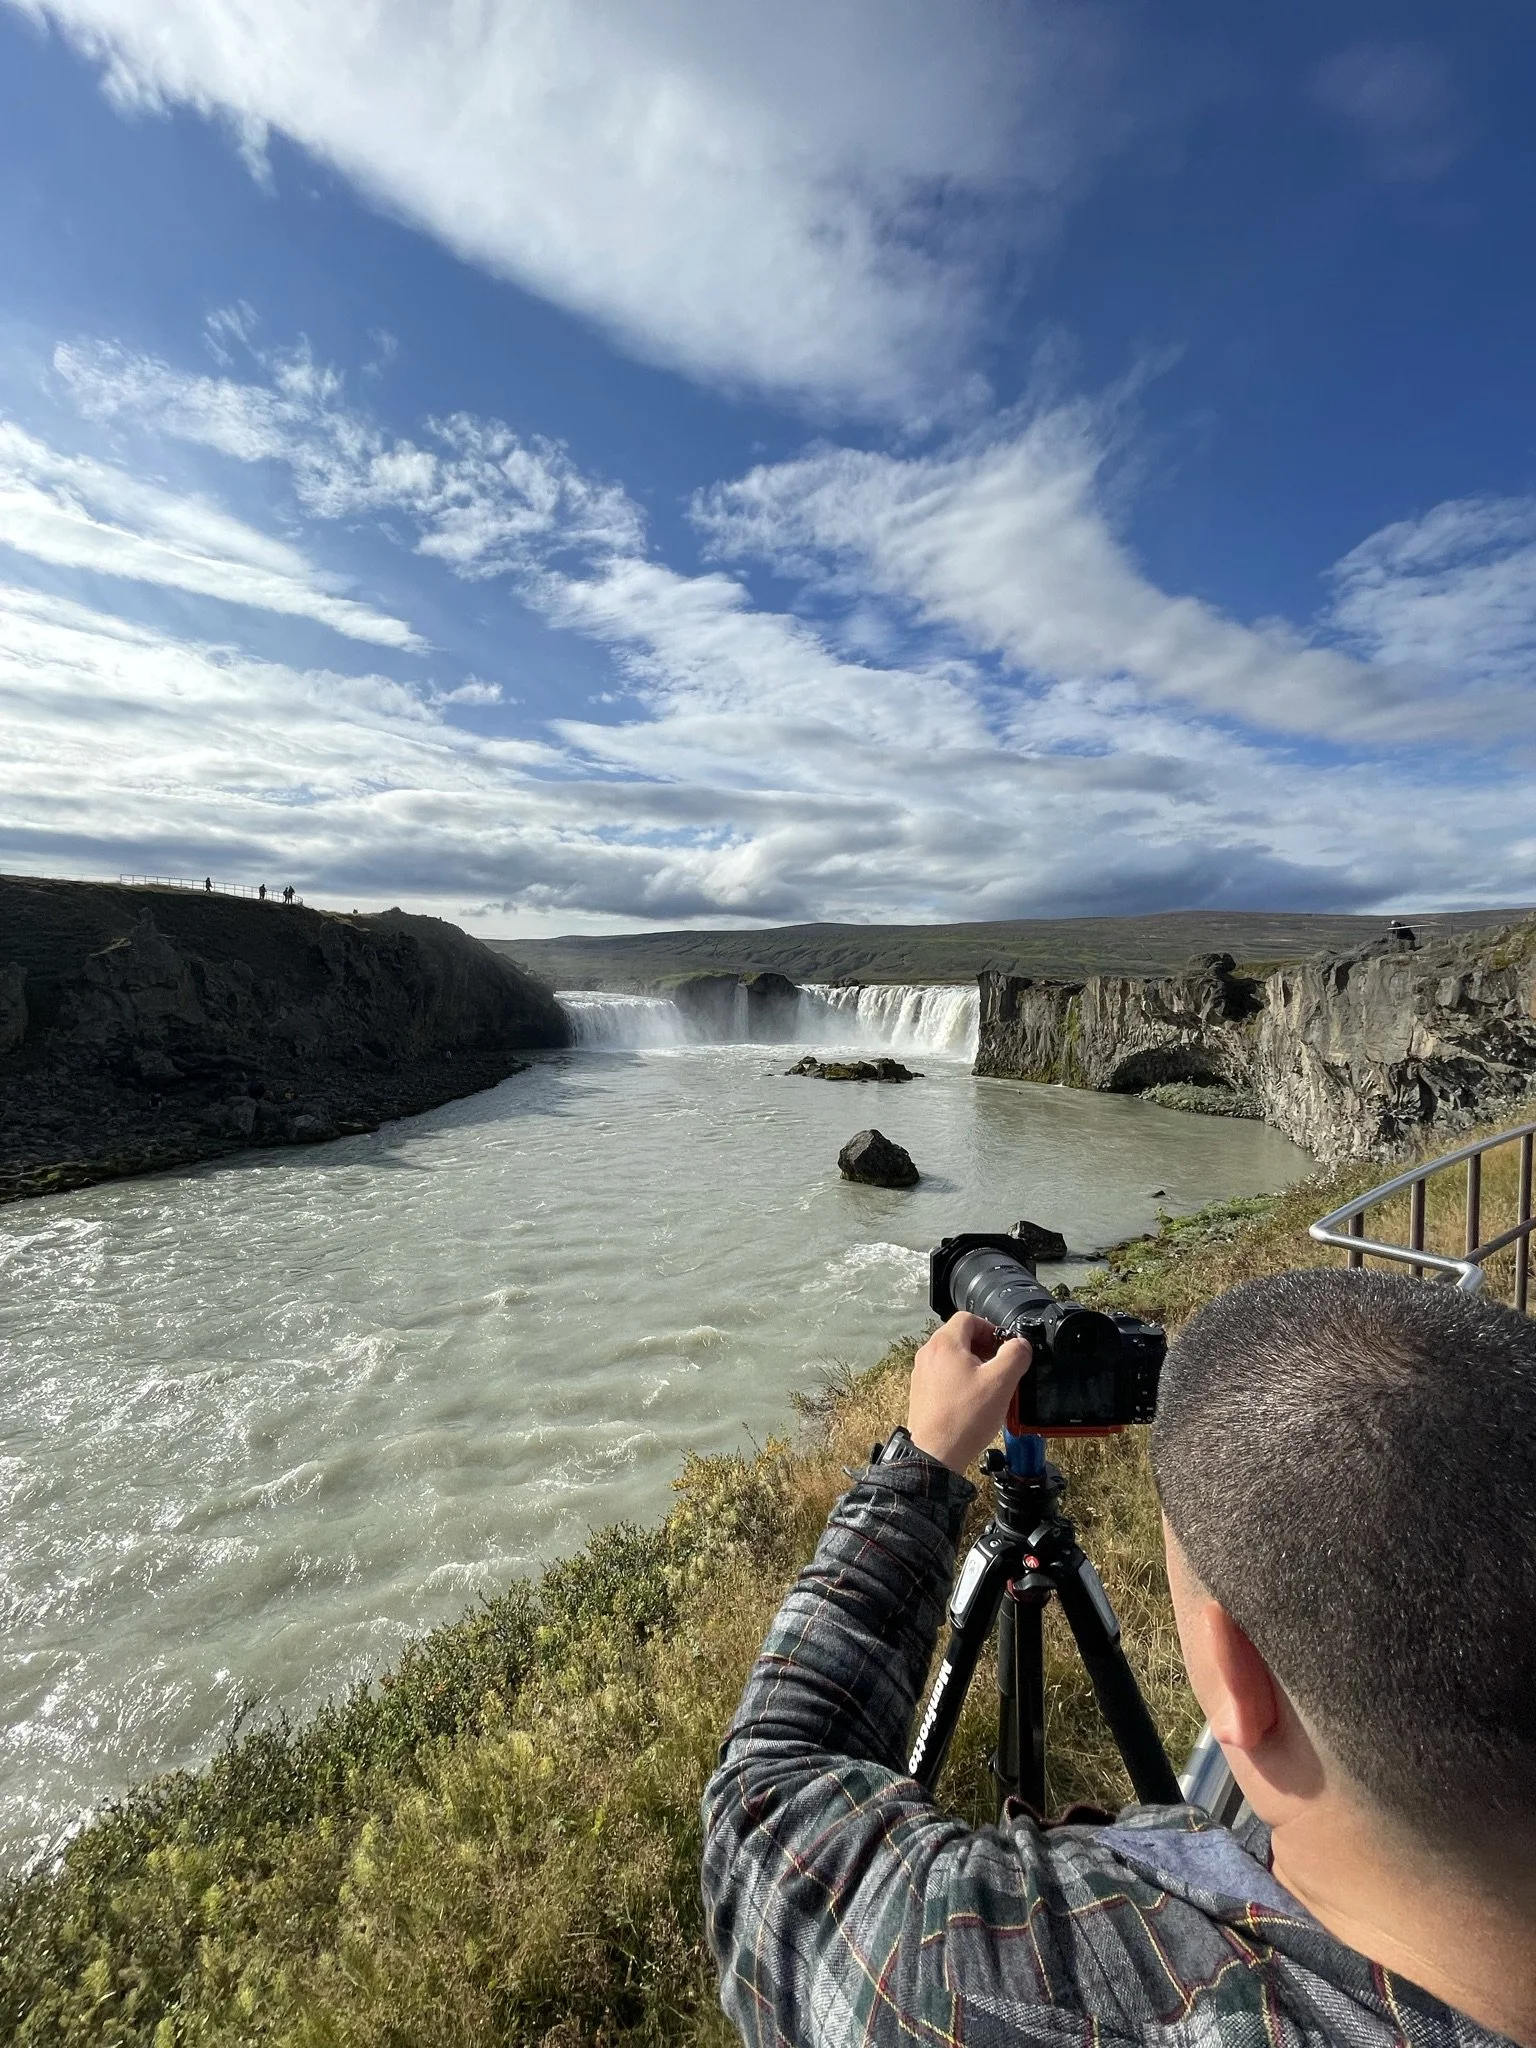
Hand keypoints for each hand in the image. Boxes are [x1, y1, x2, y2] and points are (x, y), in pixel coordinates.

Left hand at [907, 1313, 1032, 1473]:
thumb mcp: (1000, 1382)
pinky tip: (973, 1401)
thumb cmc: (965, 1417)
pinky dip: (960, 1380)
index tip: (1004, 1345)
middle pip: (959, 1337)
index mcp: (944, 1344)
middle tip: (1000, 1365)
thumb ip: (1015, 1356)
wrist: (935, 1453)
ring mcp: (921, 1374)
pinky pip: (943, 1376)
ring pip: (951, 1358)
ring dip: (973, 1364)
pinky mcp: (921, 1393)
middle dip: (983, 1347)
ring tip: (990, 1385)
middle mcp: (928, 1354)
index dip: (991, 1328)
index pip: (968, 1318)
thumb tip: (1021, 1344)